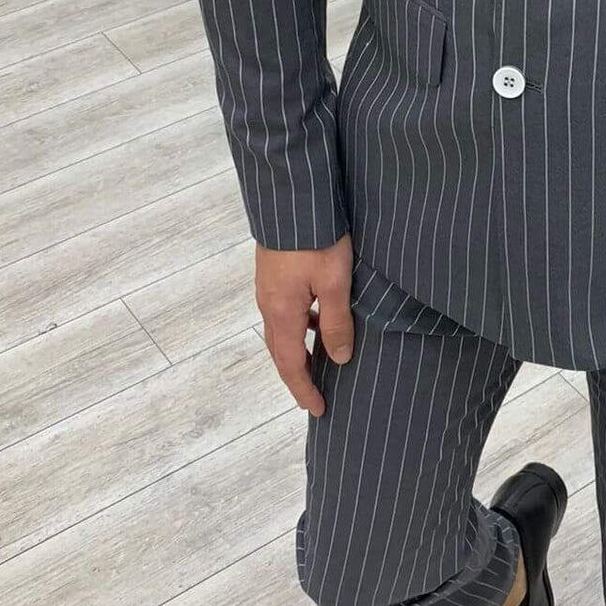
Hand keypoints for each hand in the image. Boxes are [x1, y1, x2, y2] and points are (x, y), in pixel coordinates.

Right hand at [255, 235, 353, 416]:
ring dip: (298, 351)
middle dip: (298, 376)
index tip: (317, 409)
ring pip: (282, 331)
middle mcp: (268, 304)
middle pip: (280, 352)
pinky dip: (299, 327)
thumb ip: (336, 323)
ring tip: (321, 362)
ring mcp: (268, 288)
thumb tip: (338, 359)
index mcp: (282, 313)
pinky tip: (318, 319)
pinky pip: (284, 312)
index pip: (290, 365)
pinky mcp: (273, 273)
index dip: (304, 390)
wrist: (293, 196)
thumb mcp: (335, 283)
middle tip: (315, 395)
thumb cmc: (317, 239)